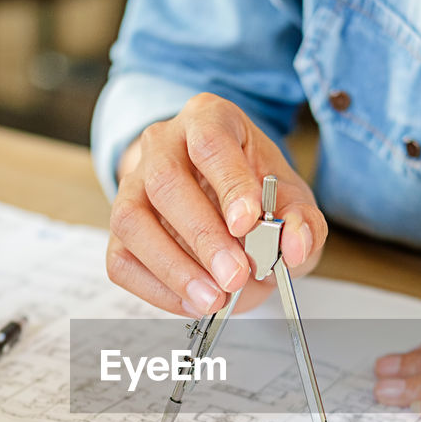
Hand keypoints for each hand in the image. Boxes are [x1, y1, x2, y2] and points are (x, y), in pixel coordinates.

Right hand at [106, 93, 327, 315]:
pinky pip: (122, 260)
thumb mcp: (291, 200)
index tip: (248, 222)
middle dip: (203, 235)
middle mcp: (162, 144)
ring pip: (131, 221)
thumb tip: (296, 245)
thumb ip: (302, 220)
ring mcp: (132, 186)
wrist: (227, 209)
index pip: (210, 142)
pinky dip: (156, 288)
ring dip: (174, 267)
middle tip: (236, 275)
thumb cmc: (256, 196)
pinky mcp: (118, 232)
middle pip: (166, 180)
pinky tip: (193, 301)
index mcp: (209, 119)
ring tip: (215, 298)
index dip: (228, 183)